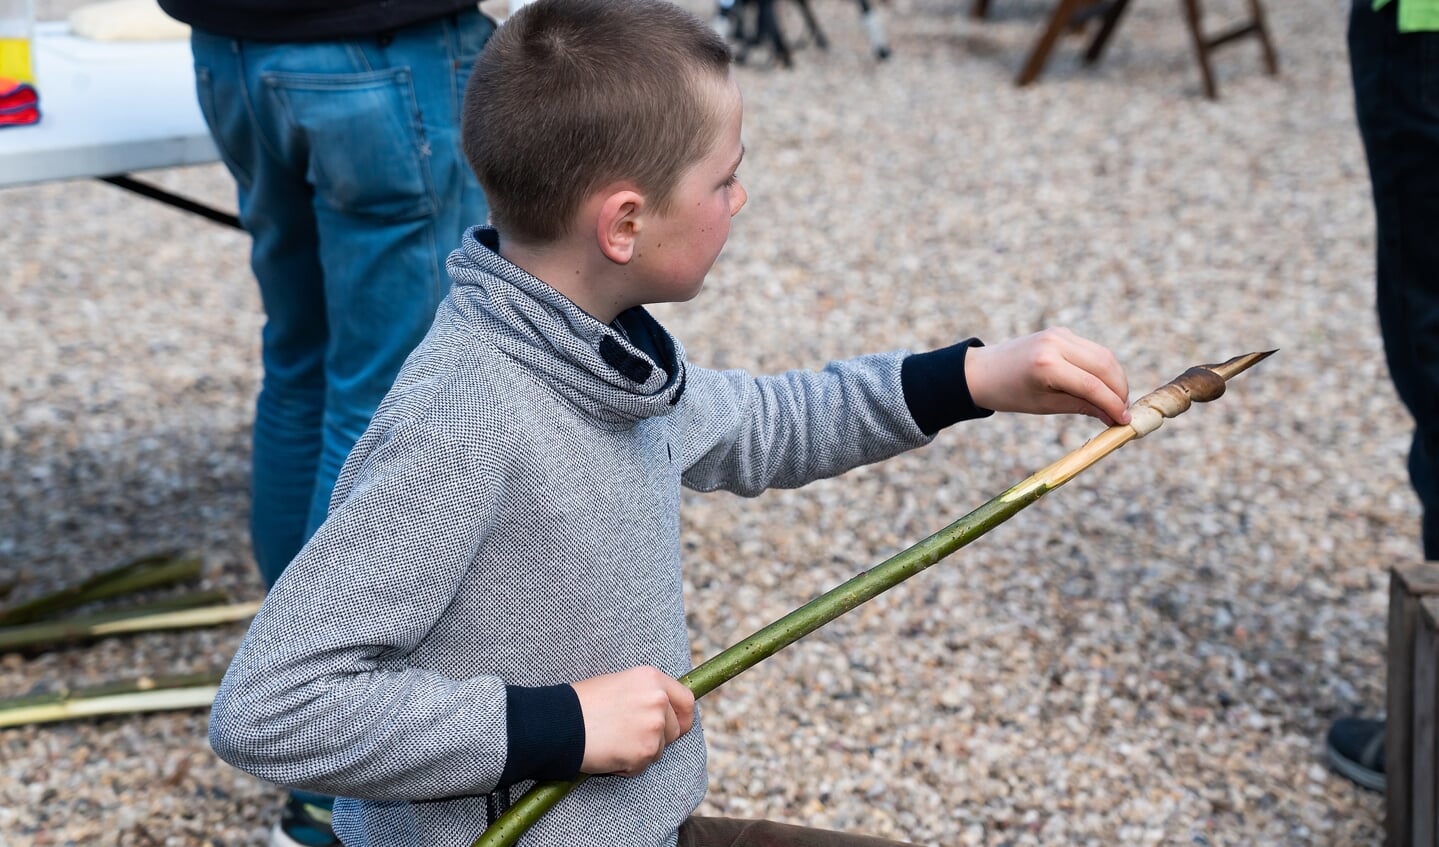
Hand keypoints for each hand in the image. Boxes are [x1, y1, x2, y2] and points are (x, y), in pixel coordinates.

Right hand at [570, 666, 694, 776]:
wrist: (560, 722)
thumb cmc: (582, 704)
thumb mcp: (619, 684)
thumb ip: (645, 695)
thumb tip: (663, 713)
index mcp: (652, 678)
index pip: (686, 700)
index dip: (682, 717)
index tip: (676, 726)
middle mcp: (658, 700)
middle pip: (675, 729)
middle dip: (657, 738)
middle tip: (628, 737)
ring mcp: (654, 726)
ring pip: (659, 750)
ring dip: (640, 752)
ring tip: (614, 742)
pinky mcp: (645, 750)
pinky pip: (643, 766)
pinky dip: (628, 766)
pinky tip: (609, 752)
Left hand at [964, 327, 1130, 425]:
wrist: (983, 371)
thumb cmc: (1010, 393)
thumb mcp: (1046, 405)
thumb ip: (1082, 407)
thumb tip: (1115, 416)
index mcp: (1046, 364)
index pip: (1091, 385)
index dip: (1112, 404)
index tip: (1125, 421)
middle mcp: (1055, 343)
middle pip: (1104, 365)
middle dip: (1119, 389)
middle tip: (1124, 412)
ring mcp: (1060, 334)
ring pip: (1103, 355)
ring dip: (1116, 378)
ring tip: (1117, 401)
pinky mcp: (1062, 332)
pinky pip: (1092, 350)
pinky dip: (1103, 368)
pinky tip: (1105, 386)